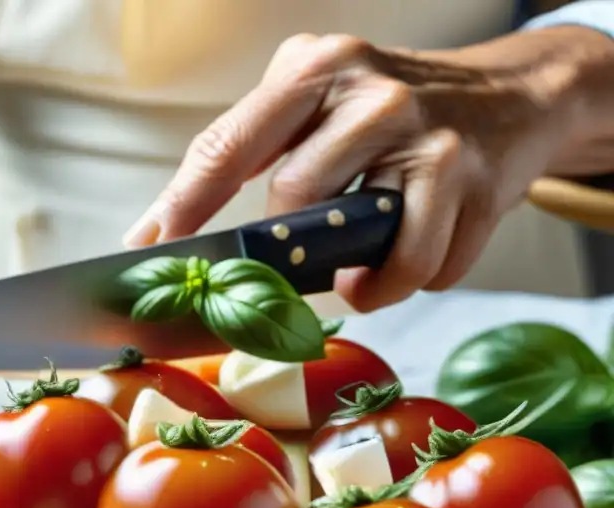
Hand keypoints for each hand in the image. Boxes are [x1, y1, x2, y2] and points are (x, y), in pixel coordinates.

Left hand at [125, 28, 613, 310]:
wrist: (510, 98)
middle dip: (284, 248)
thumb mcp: (313, 105)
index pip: (227, 146)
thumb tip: (157, 232)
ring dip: (350, 278)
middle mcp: (368, 93)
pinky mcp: (472, 182)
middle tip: (292, 264)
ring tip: (353, 275)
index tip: (152, 251)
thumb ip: (244, 154)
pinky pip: (418, 267)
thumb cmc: (387, 116)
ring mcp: (425, 135)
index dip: (184, 206)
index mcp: (313, 68)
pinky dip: (402, 282)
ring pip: (355, 242)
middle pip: (290, 201)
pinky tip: (402, 262)